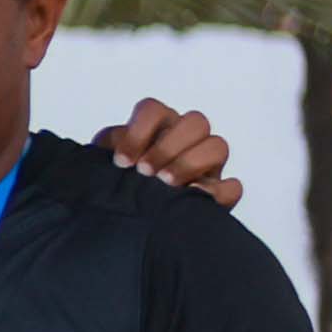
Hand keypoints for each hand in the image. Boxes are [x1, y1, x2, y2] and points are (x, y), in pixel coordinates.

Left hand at [94, 97, 240, 205]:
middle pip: (195, 122)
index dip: (139, 130)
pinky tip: (191, 200)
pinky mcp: (216, 193)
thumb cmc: (111, 188)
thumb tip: (112, 158)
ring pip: (218, 146)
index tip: (121, 161)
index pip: (153, 110)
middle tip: (144, 172)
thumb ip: (102, 156)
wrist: (119, 222)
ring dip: (191, 163)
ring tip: (164, 184)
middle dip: (169, 146)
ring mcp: (205, 166)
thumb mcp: (99, 168)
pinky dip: (217, 192)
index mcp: (155, 128)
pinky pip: (232, 187)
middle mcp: (184, 141)